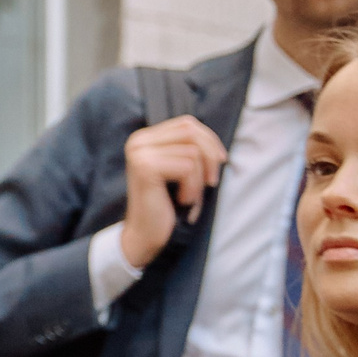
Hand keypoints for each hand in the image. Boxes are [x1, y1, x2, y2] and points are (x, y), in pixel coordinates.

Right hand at [120, 115, 227, 268]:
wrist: (144, 233)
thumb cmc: (166, 203)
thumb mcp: (177, 168)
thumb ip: (186, 148)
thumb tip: (213, 140)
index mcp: (144, 138)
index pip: (187, 123)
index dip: (210, 140)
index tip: (220, 162)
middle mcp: (138, 142)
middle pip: (191, 132)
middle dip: (210, 156)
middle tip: (210, 181)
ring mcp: (140, 153)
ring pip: (192, 152)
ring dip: (199, 178)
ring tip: (190, 195)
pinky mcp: (145, 168)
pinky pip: (187, 167)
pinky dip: (192, 186)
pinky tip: (182, 199)